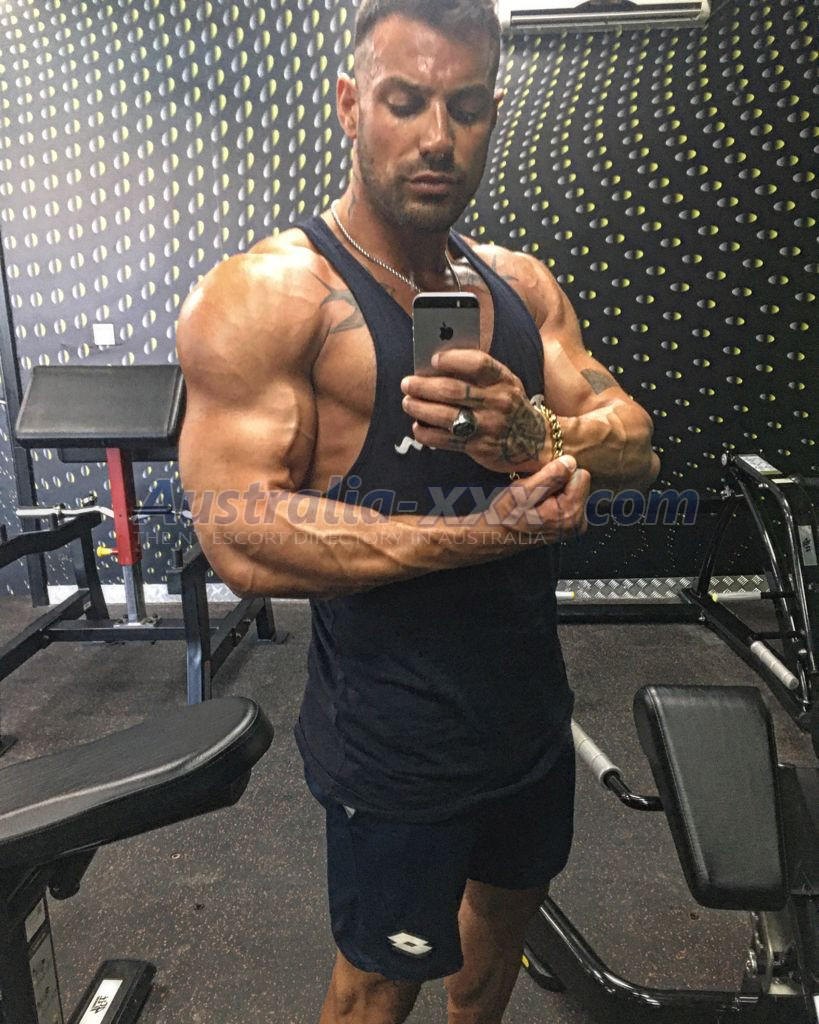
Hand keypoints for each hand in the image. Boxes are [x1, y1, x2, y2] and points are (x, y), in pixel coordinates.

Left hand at [400, 349, 553, 474]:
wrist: (534, 441)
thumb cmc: (510, 405)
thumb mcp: (506, 383)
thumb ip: (480, 374)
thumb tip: (437, 366)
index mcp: (504, 380)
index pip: (479, 363)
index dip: (453, 359)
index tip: (433, 359)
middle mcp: (498, 402)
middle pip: (453, 391)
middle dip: (424, 386)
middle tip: (407, 383)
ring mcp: (488, 426)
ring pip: (446, 416)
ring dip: (420, 408)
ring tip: (407, 402)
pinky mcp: (479, 448)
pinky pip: (446, 440)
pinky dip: (426, 433)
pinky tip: (417, 426)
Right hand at [476, 455, 590, 544]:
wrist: (500, 536)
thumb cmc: (508, 515)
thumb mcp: (523, 491)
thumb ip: (550, 476)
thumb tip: (571, 461)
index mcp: (570, 512)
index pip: (581, 476)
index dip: (560, 474)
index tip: (542, 484)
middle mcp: (579, 521)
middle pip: (579, 483)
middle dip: (559, 483)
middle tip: (537, 493)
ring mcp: (576, 525)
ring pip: (574, 490)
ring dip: (557, 490)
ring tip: (538, 500)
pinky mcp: (572, 525)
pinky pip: (571, 500)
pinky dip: (557, 498)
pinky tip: (542, 506)